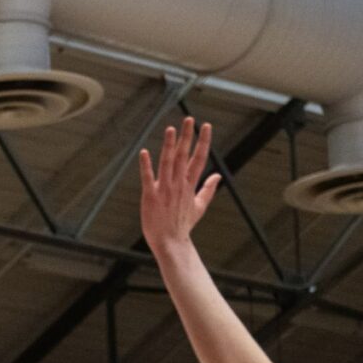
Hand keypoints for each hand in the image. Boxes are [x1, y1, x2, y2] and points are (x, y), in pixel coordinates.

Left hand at [136, 118, 221, 252]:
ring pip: (167, 163)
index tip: (206, 126)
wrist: (170, 243)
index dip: (203, 142)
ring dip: (169, 146)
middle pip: (183, 157)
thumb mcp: (199, 207)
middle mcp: (178, 185)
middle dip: (187, 137)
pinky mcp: (150, 196)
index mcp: (190, 185)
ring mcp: (164, 190)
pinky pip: (148, 178)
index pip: (199, 159)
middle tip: (189, 119)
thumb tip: (218, 175)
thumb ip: (208, 189)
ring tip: (171, 129)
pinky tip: (144, 152)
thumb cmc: (182, 224)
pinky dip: (146, 166)